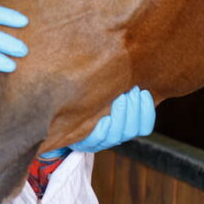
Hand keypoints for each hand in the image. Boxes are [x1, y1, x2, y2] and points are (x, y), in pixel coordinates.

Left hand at [39, 86, 155, 157]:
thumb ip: (120, 82)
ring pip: (117, 135)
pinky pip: (97, 140)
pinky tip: (102, 116)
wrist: (57, 111)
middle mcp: (115, 135)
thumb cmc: (84, 94)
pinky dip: (102, 128)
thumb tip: (133, 60)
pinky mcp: (83, 142)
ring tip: (119, 98)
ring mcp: (100, 140)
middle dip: (134, 109)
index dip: (147, 111)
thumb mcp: (105, 87)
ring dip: (121, 115)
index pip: (144, 126)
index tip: (143, 91)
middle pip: (132, 129)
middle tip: (131, 91)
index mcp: (124, 124)